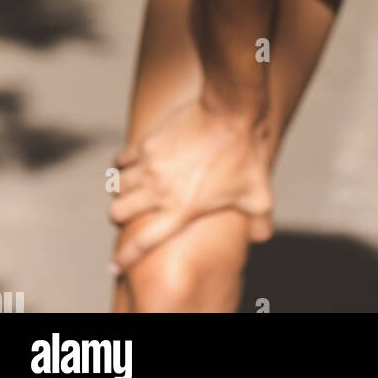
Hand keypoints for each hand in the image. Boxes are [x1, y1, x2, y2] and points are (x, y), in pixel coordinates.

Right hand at [108, 97, 272, 274]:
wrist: (233, 111)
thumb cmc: (247, 153)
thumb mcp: (259, 195)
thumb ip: (260, 222)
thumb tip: (262, 238)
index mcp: (182, 210)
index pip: (142, 243)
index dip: (125, 258)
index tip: (114, 266)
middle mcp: (159, 191)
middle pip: (117, 213)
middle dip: (120, 217)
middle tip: (129, 213)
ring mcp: (150, 165)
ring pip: (115, 186)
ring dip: (121, 190)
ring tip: (130, 189)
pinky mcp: (148, 142)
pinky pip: (120, 159)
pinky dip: (121, 164)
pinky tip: (130, 164)